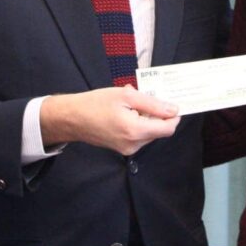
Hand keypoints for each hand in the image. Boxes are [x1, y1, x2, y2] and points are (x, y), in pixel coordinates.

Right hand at [40, 86, 180, 155]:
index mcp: (135, 131)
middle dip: (156, 113)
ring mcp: (127, 149)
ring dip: (146, 117)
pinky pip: (139, 135)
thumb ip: (153, 104)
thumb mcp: (126, 96)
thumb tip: (174, 110)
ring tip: (130, 103)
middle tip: (142, 97)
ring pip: (149, 132)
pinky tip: (125, 111)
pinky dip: (137, 122)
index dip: (174, 115)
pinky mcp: (122, 148)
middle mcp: (134, 144)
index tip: (172, 102)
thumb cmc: (96, 103)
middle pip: (159, 130)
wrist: (71, 118)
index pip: (168, 128)